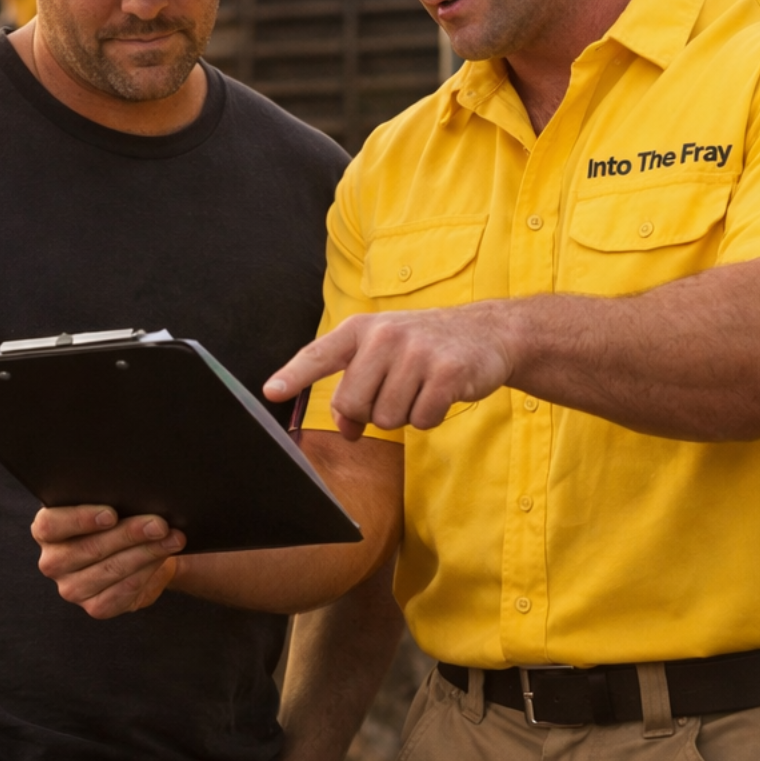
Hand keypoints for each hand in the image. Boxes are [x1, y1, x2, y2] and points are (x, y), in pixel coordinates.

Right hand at [31, 505, 184, 618]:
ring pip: (110, 570)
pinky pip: (122, 591)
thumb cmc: (118, 520)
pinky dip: (145, 573)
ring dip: (146, 553)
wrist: (137, 552)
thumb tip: (136, 498)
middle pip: (89, 548)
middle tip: (159, 524)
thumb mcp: (107, 505)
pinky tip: (161, 559)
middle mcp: (53, 562)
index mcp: (47, 531)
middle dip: (129, 534)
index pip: (51, 525)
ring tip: (172, 539)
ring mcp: (71, 589)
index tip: (111, 514)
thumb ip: (109, 500)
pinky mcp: (95, 607)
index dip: (80, 519)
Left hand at [263, 302, 518, 437]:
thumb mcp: (384, 356)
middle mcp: (385, 335)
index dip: (294, 375)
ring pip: (387, 418)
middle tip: (394, 394)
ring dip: (404, 415)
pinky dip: (430, 418)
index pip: (320, 354)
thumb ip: (356, 388)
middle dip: (370, 413)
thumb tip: (345, 431)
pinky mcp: (448, 372)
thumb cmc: (425, 347)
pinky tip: (440, 395)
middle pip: (353, 404)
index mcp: (362, 329)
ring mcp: (417, 352)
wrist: (487, 332)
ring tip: (420, 389)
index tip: (272, 392)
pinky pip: (421, 420)